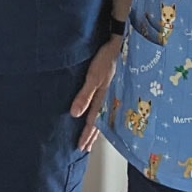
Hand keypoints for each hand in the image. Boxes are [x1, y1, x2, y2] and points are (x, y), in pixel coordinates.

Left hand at [71, 35, 122, 151]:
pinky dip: (99, 115)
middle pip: (99, 121)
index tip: (80, 147)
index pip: (93, 121)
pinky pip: (103, 105)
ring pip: (102, 115)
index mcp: (103, 98)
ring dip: (96, 127)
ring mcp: (109, 91)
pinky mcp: (108, 85)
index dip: (86, 134)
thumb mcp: (93, 77)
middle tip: (86, 148)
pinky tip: (98, 114)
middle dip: (92, 135)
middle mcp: (107, 97)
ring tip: (92, 137)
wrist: (117, 43)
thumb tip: (74, 114)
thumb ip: (84, 95)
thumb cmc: (104, 59)